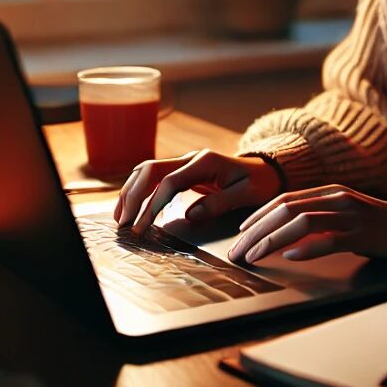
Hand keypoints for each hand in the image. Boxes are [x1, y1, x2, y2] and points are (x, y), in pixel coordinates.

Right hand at [113, 149, 282, 234]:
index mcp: (205, 162)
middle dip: (132, 196)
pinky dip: (139, 189)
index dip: (152, 205)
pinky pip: (154, 177)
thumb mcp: (247, 194)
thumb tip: (190, 215)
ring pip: (148, 170)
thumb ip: (220, 203)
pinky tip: (131, 207)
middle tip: (123, 224)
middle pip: (150, 170)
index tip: (141, 228)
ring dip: (131, 191)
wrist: (267, 169)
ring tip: (120, 217)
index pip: (169, 182)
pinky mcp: (183, 171)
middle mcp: (191, 158)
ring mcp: (185, 162)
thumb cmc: (259, 182)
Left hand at [227, 184, 386, 264]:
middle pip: (287, 210)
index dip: (259, 214)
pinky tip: (291, 256)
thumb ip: (317, 215)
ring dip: (274, 239)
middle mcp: (336, 198)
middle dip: (258, 230)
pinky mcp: (362, 234)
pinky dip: (308, 248)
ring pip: (303, 222)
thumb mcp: (341, 212)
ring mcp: (349, 215)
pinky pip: (330, 239)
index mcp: (329, 191)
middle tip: (239, 251)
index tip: (240, 231)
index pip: (284, 199)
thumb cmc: (372, 224)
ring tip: (256, 255)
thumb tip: (282, 232)